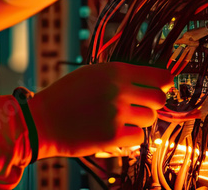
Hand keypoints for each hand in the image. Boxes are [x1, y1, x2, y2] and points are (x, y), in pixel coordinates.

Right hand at [28, 62, 171, 158]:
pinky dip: (129, 136)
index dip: (164, 83)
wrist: (43, 121)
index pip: (160, 76)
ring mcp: (117, 113)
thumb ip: (120, 75)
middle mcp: (119, 90)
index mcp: (114, 71)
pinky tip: (112, 130)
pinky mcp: (113, 135)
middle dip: (151, 104)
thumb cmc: (66, 96)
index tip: (161, 88)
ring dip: (137, 120)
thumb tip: (152, 82)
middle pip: (159, 99)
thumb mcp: (91, 74)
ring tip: (117, 118)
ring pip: (149, 119)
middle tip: (137, 106)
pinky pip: (138, 137)